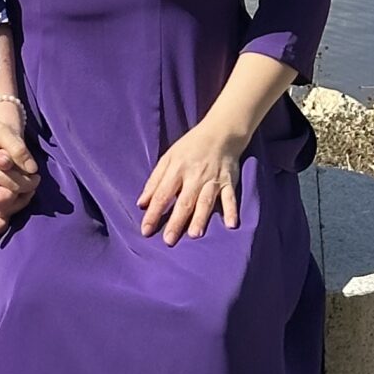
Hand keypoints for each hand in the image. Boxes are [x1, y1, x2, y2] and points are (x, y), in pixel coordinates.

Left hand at [140, 122, 245, 243]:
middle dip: (176, 221)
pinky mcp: (228, 182)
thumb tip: (141, 203)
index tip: (145, 230)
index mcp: (176, 170)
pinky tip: (231, 225)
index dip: (153, 212)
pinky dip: (231, 210)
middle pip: (183, 201)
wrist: (220, 133)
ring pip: (205, 201)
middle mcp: (194, 176)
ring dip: (200, 218)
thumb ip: (155, 181)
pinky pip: (230, 197)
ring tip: (194, 234)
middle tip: (168, 240)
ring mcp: (212, 180)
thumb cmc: (190, 147)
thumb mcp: (168, 158)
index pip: (162, 194)